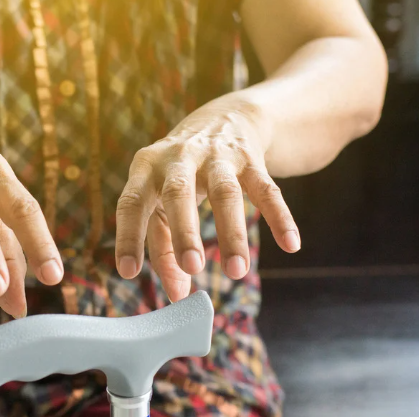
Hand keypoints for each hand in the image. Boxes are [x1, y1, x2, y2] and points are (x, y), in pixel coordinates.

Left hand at [114, 99, 299, 301]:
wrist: (224, 119)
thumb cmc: (180, 174)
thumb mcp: (161, 202)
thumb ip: (163, 247)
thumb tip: (175, 295)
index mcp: (146, 168)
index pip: (132, 202)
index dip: (129, 236)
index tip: (128, 272)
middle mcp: (179, 158)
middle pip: (179, 193)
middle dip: (184, 232)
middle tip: (192, 269)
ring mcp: (216, 156)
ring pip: (225, 193)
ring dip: (232, 233)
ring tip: (236, 272)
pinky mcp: (250, 158)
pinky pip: (266, 189)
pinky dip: (279, 216)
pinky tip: (290, 244)